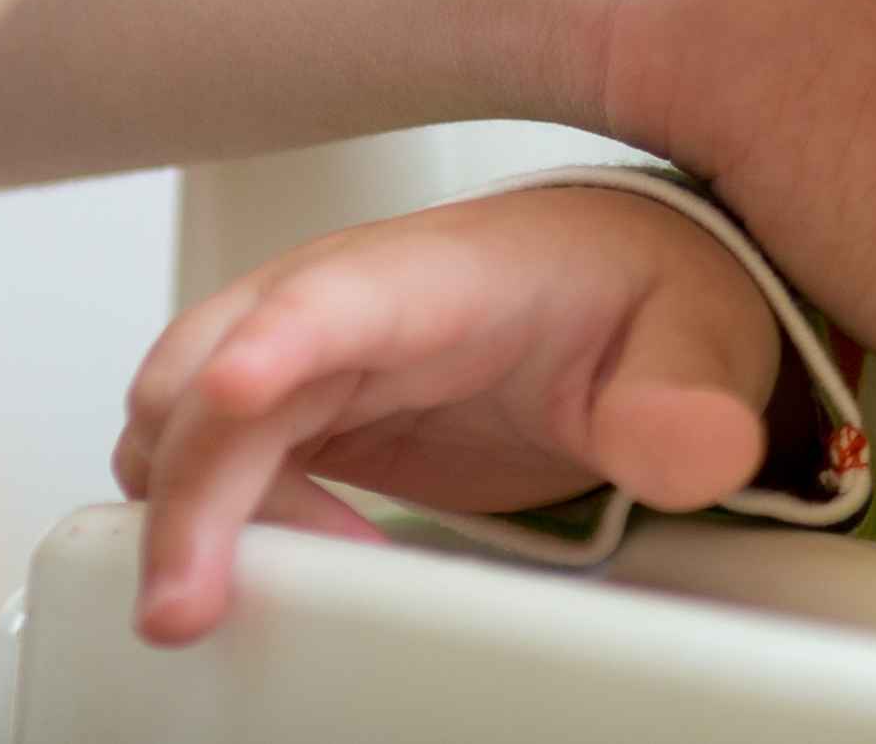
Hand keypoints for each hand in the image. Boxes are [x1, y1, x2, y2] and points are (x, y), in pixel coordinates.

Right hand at [114, 185, 783, 644]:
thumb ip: (686, 403)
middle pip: (212, 372)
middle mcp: (349, 301)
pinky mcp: (299, 409)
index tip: (228, 393)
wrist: (627, 288)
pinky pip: (200, 460)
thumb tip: (693, 452)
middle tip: (193, 600)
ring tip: (237, 600)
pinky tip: (269, 576)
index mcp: (444, 274)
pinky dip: (199, 522)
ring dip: (179, 514)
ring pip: (181, 422)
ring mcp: (310, 351)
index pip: (337, 294)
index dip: (275, 341)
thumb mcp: (697, 343)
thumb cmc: (642, 296)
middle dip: (185, 485)